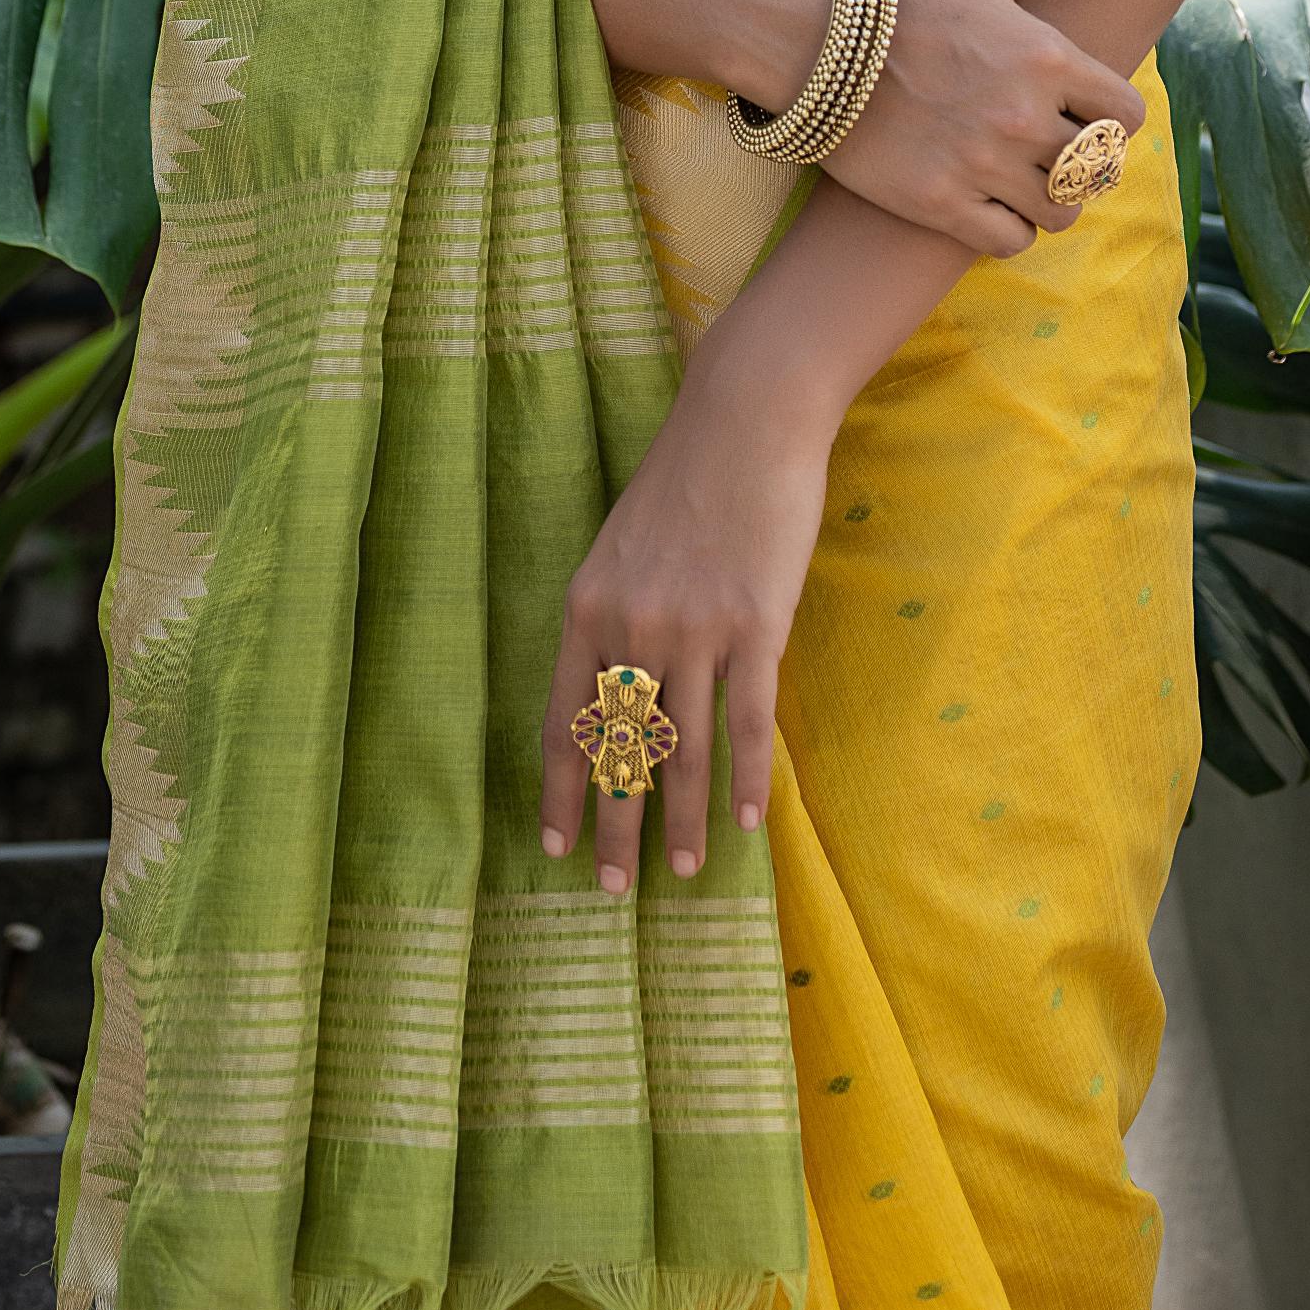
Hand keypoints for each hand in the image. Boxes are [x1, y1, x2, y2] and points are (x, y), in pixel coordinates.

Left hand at [537, 310, 831, 893]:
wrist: (745, 418)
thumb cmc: (686, 477)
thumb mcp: (622, 547)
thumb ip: (615, 616)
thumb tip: (619, 690)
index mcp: (586, 608)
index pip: (563, 722)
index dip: (559, 790)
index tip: (555, 846)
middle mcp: (631, 626)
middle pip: (619, 750)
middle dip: (615, 826)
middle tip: (613, 891)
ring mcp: (693, 628)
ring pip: (682, 749)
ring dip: (679, 820)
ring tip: (680, 873)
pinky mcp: (754, 624)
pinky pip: (746, 722)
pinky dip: (746, 780)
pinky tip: (744, 824)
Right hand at [821, 0, 1153, 257]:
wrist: (809, 35)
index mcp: (1047, 57)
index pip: (1129, 115)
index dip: (1114, 116)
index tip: (1086, 112)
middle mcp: (1024, 117)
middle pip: (1099, 168)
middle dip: (1085, 159)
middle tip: (1053, 145)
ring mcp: (983, 165)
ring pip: (1063, 211)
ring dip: (1054, 198)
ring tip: (1026, 177)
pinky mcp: (940, 203)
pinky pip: (1011, 240)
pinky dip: (1012, 229)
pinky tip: (992, 202)